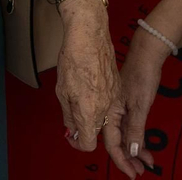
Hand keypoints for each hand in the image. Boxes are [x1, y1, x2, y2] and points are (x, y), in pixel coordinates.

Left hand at [54, 2, 118, 154]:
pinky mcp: (119, 89)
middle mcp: (107, 110)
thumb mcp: (63, 91)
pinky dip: (102, 107)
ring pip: (108, 122)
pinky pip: (112, 107)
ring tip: (81, 105)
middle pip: (100, 135)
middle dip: (87, 133)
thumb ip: (69, 116)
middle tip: (75, 124)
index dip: (76, 143)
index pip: (88, 144)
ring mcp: (115, 99)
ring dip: (94, 120)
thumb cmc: (74, 59)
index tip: (70, 134)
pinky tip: (91, 93)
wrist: (90, 36)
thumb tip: (71, 130)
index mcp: (90, 113)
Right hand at [106, 28, 168, 176]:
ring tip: (146, 163)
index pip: (113, 145)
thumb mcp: (140, 105)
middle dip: (129, 159)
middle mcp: (112, 113)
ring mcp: (120, 109)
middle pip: (118, 143)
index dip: (122, 161)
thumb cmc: (141, 75)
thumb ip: (135, 129)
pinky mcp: (127, 104)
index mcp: (111, 114)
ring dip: (134, 151)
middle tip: (141, 172)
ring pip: (124, 136)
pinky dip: (137, 138)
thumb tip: (132, 152)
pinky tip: (143, 146)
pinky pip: (129, 127)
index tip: (133, 174)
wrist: (146, 53)